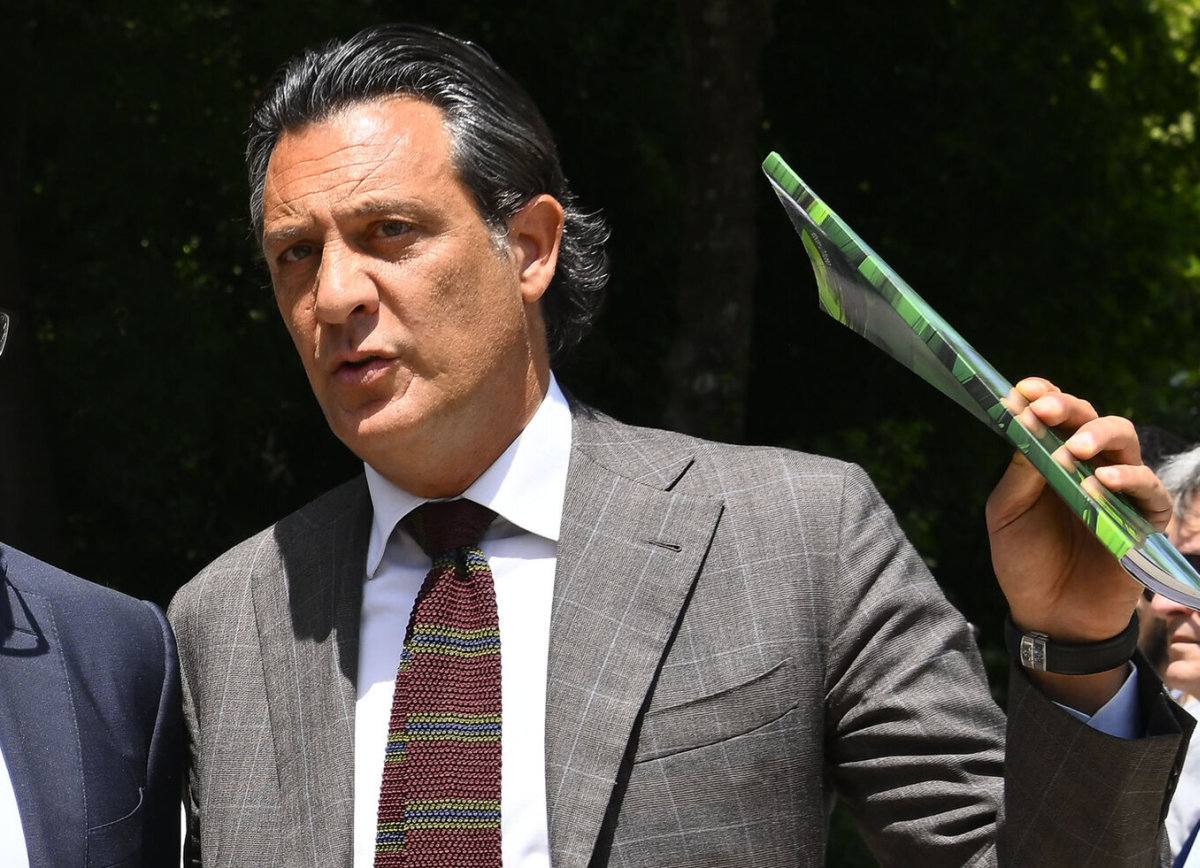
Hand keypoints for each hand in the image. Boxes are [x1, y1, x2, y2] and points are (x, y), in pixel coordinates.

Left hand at [985, 378, 1171, 707]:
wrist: (1048, 616)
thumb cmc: (1025, 562)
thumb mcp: (1007, 514)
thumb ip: (1019, 474)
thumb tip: (1027, 429)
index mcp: (1053, 460)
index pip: (1055, 416)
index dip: (1042, 396)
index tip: (1022, 390)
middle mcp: (1089, 467)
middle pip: (1092, 419)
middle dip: (1069, 408)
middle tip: (1044, 410)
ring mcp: (1119, 491)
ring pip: (1125, 443)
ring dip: (1098, 437)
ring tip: (1073, 450)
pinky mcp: (1144, 521)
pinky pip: (1148, 491)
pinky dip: (1127, 480)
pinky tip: (1100, 484)